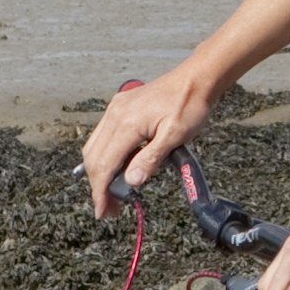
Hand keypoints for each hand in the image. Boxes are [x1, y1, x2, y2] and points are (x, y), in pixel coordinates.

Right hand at [82, 70, 215, 215]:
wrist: (195, 78)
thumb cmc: (190, 104)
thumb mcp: (176, 136)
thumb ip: (151, 158)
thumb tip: (132, 181)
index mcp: (127, 123)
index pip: (104, 164)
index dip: (100, 192)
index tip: (103, 211)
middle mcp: (114, 115)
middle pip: (93, 158)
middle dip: (98, 186)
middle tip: (111, 208)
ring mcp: (115, 110)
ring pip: (94, 147)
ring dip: (100, 172)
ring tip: (114, 192)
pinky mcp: (119, 107)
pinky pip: (103, 136)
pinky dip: (106, 156)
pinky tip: (120, 167)